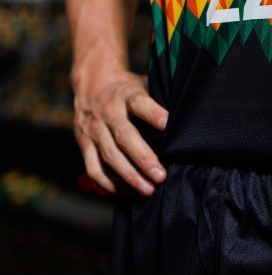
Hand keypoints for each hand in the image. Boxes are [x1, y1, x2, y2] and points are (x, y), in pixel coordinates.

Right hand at [73, 70, 167, 195]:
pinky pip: (94, 168)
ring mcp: (93, 129)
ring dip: (129, 176)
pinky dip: (109, 183)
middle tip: (161, 176)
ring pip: (109, 156)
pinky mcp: (83, 144)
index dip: (153, 114)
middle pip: (125, 137)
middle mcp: (108, 112)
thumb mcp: (144, 84)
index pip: (140, 103)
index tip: (168, 125)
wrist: (92, 83)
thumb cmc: (128, 89)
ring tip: (148, 190)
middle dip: (143, 159)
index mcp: (126, 95)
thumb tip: (185, 118)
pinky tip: (127, 190)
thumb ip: (160, 100)